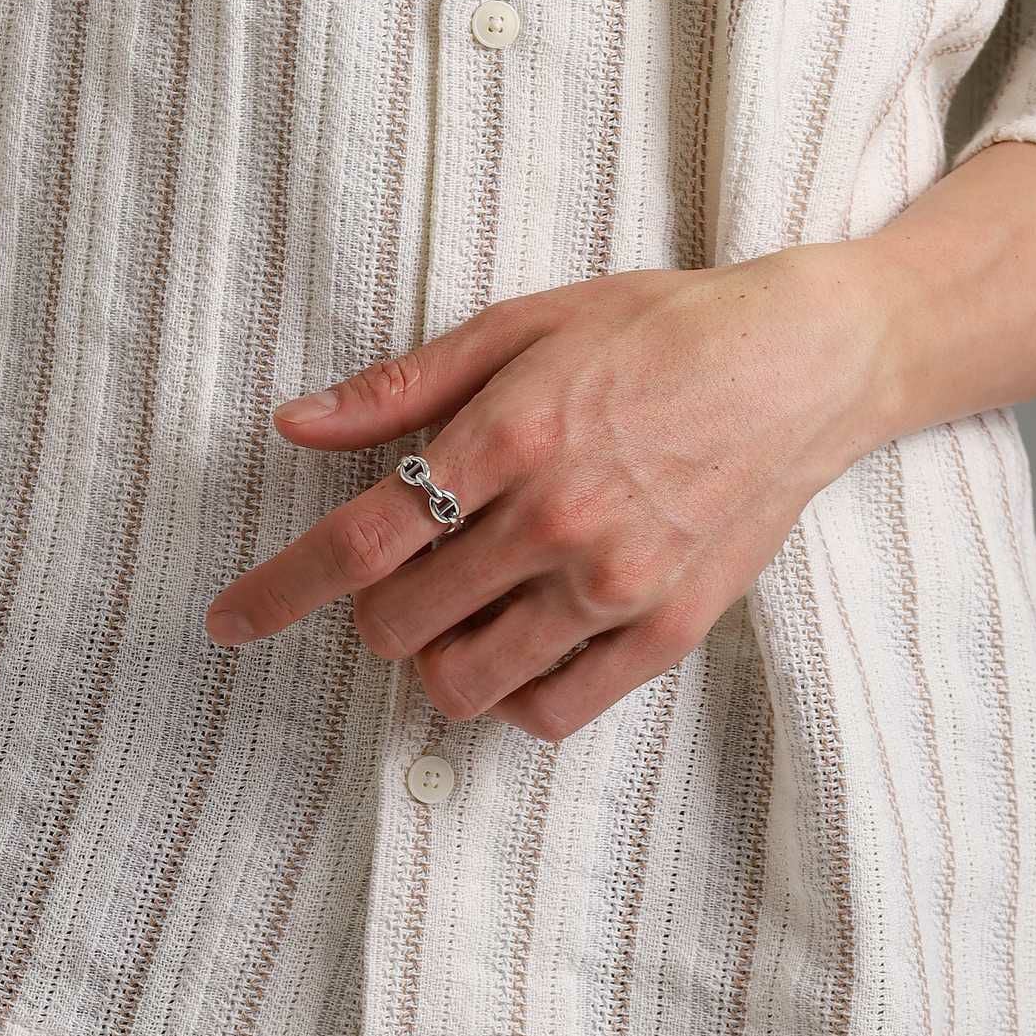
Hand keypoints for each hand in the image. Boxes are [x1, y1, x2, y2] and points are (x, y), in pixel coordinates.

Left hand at [205, 243, 889, 740]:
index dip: (279, 588)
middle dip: (376, 609)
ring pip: (464, 682)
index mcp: (512, 435)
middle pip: (399, 622)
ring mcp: (616, 585)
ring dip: (437, 657)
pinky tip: (527, 641)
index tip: (229, 619)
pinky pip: (551, 711)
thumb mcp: (527, 324)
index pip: (362, 539)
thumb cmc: (660, 330)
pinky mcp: (668, 632)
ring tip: (465, 611)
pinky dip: (515, 690)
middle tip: (410, 573)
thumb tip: (294, 423)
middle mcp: (558, 520)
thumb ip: (406, 386)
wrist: (805, 364)